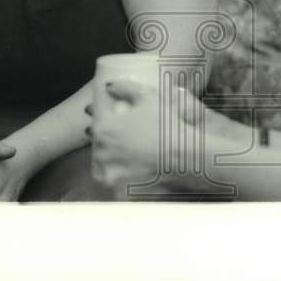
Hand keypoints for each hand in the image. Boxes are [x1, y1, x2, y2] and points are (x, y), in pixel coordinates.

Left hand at [88, 79, 211, 198]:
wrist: (186, 156)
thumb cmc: (167, 124)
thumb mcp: (148, 97)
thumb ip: (125, 88)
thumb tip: (109, 86)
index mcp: (103, 130)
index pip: (94, 127)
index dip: (104, 125)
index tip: (114, 124)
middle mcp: (101, 155)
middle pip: (97, 150)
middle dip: (106, 146)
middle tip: (123, 143)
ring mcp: (110, 177)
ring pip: (103, 170)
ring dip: (110, 165)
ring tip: (127, 160)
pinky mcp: (121, 193)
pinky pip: (117, 188)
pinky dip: (122, 183)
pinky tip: (134, 176)